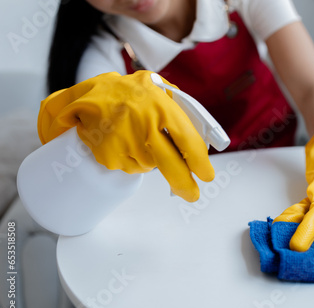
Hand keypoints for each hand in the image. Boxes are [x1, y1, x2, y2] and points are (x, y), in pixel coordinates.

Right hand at [38, 71, 213, 201]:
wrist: (88, 94)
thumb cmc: (130, 91)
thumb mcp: (158, 88)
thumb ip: (181, 106)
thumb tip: (202, 133)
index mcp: (161, 107)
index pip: (188, 140)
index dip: (200, 162)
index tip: (206, 175)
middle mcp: (144, 126)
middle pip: (171, 165)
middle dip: (184, 183)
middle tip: (192, 194)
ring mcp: (125, 143)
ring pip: (150, 166)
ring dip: (150, 158)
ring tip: (138, 136)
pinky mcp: (110, 156)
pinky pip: (131, 167)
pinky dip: (132, 159)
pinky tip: (124, 141)